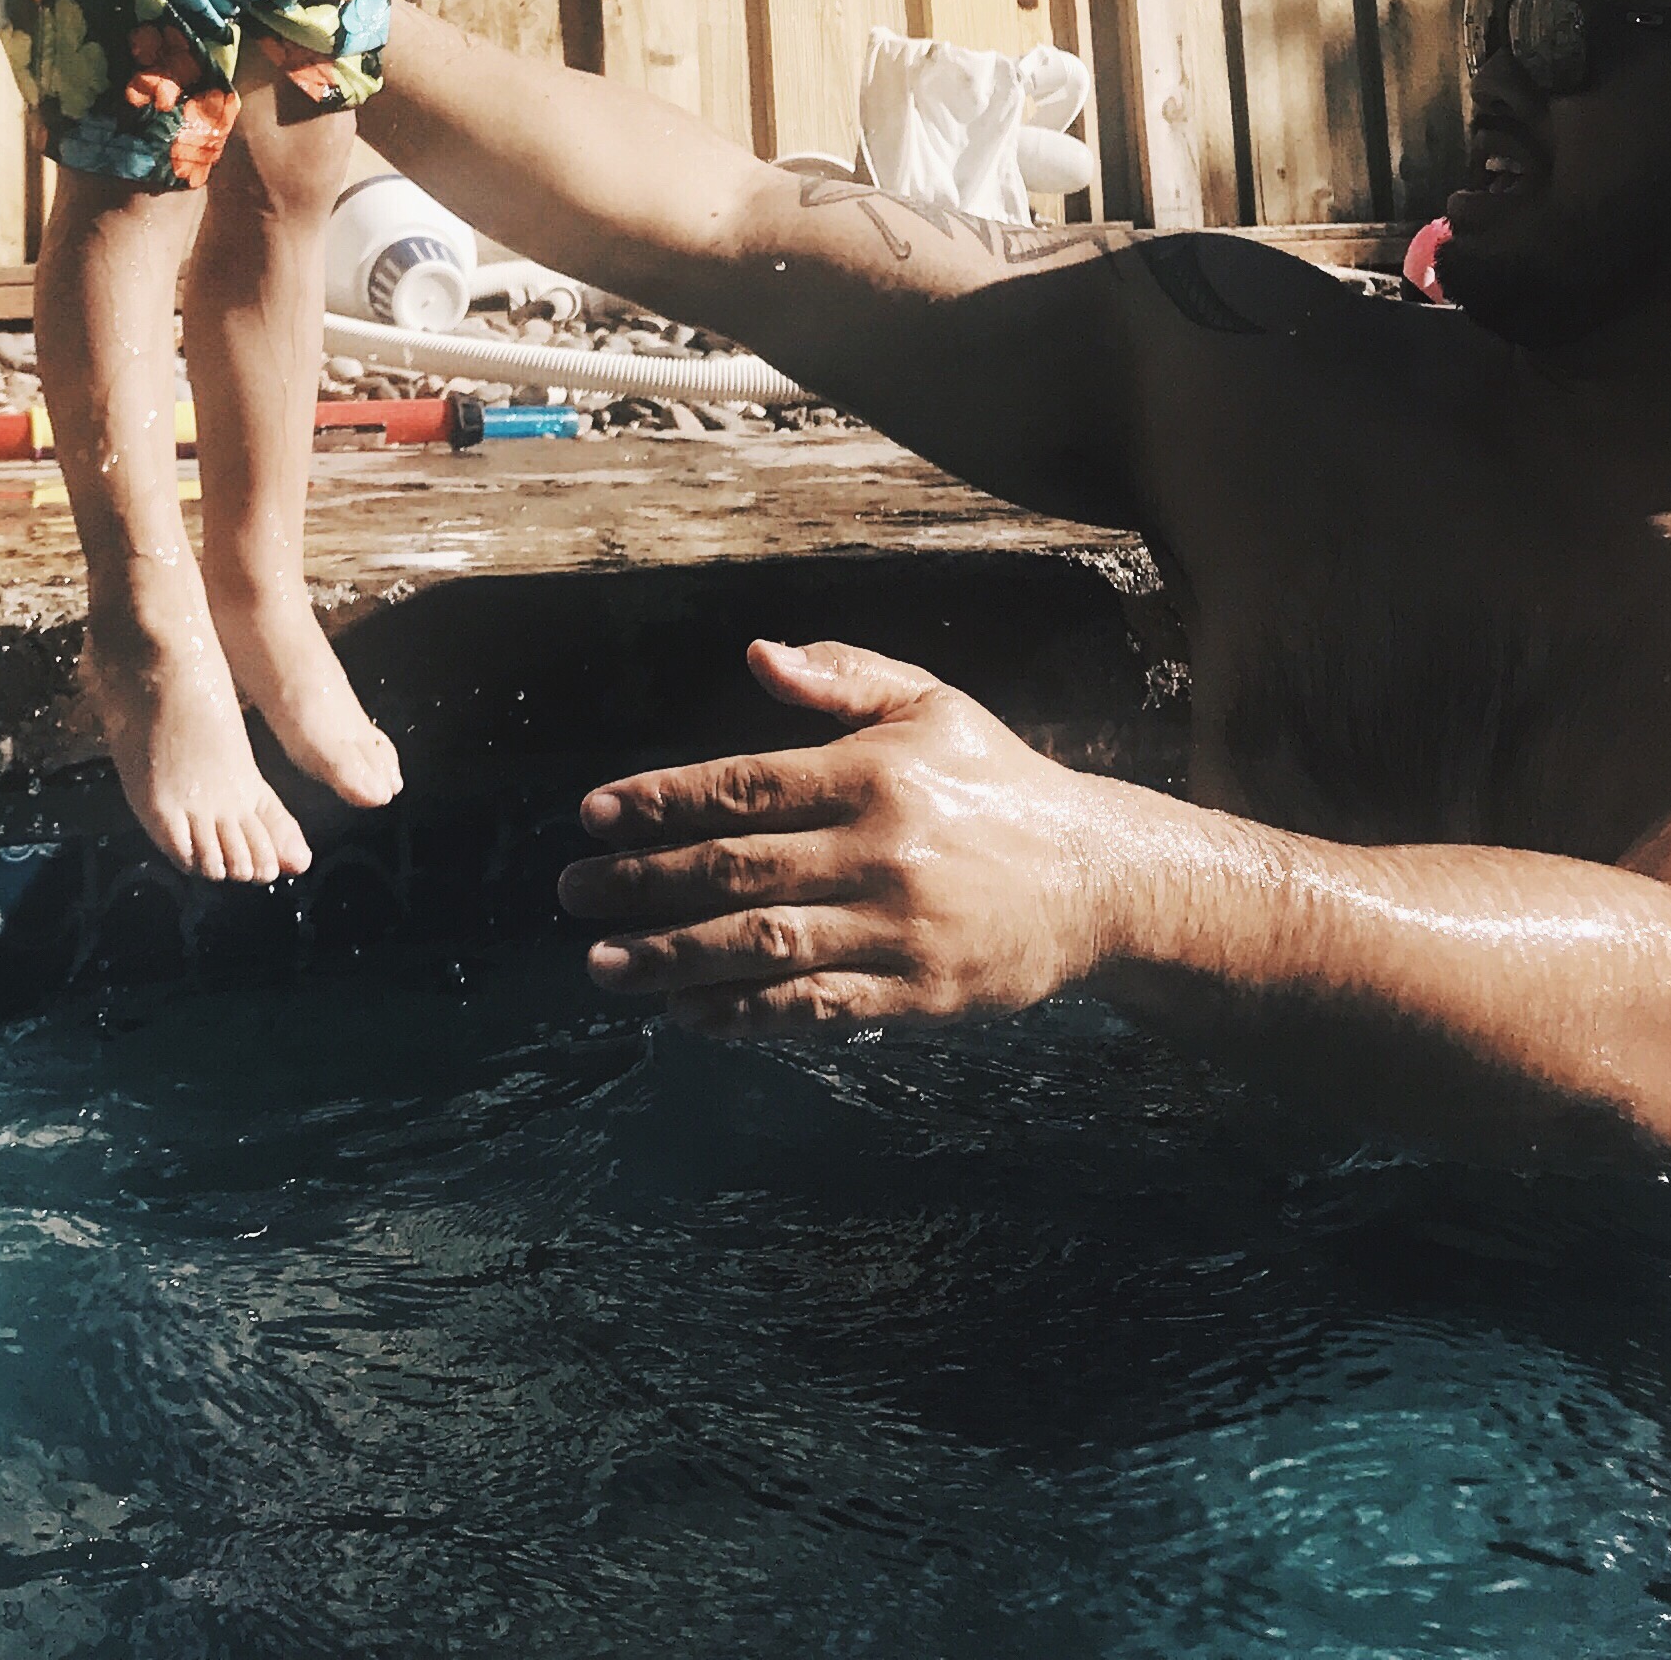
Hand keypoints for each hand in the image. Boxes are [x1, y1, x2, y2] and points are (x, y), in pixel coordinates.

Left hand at [557, 637, 1116, 1029]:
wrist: (1098, 879)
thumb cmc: (995, 782)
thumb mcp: (929, 703)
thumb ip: (841, 677)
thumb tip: (758, 656)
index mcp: (873, 773)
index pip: (744, 787)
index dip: (662, 801)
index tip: (595, 815)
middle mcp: (880, 850)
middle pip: (737, 869)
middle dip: (643, 883)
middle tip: (573, 892)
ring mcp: (898, 929)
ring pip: (763, 945)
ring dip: (673, 957)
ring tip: (604, 963)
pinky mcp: (918, 994)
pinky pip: (815, 1007)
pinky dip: (745, 1015)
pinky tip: (687, 1013)